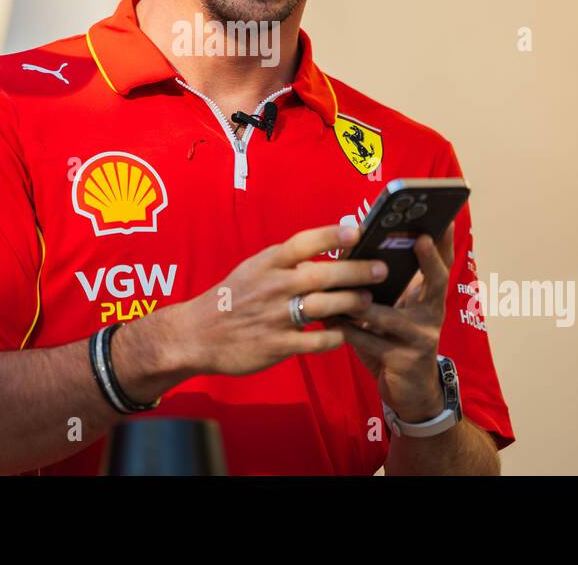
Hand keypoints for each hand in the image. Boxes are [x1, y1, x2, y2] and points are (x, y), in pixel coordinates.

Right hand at [172, 223, 386, 376]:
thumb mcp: (254, 269)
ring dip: (352, 303)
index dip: (332, 235)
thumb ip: (287, 261)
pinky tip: (345, 333)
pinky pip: (315, 341)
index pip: (303, 242)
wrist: (196, 334)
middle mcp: (273, 286)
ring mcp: (274, 316)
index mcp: (267, 263)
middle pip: (322, 275)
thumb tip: (328, 248)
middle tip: (381, 269)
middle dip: (356, 272)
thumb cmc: (232, 297)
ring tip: (369, 301)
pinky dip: (335, 337)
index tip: (358, 231)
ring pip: (323, 307)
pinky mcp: (275, 345)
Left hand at [327, 222, 454, 422]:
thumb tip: (349, 247)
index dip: (443, 243)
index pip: (440, 264)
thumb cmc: (394, 342)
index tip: (443, 218)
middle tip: (419, 237)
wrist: (409, 393)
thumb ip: (380, 285)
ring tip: (339, 285)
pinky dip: (346, 329)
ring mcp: (421, 338)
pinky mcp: (403, 360)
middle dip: (429, 259)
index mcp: (429, 299)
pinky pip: (369, 341)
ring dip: (360, 301)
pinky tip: (327, 320)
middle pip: (437, 282)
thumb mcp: (394, 311)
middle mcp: (432, 315)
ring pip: (388, 315)